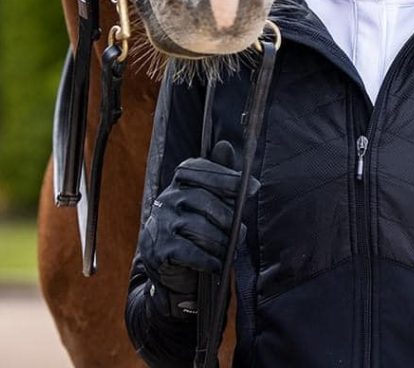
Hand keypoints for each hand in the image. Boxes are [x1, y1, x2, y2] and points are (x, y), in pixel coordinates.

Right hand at [138, 140, 257, 316]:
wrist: (169, 268)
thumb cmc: (196, 229)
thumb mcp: (208, 200)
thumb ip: (219, 176)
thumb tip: (225, 145)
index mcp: (179, 182)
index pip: (199, 169)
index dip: (227, 177)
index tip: (253, 187)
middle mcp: (166, 198)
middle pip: (202, 200)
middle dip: (227, 217)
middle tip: (242, 231)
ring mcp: (161, 224)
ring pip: (199, 228)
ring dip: (221, 243)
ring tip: (230, 250)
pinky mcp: (159, 249)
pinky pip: (191, 252)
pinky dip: (209, 260)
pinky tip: (216, 264)